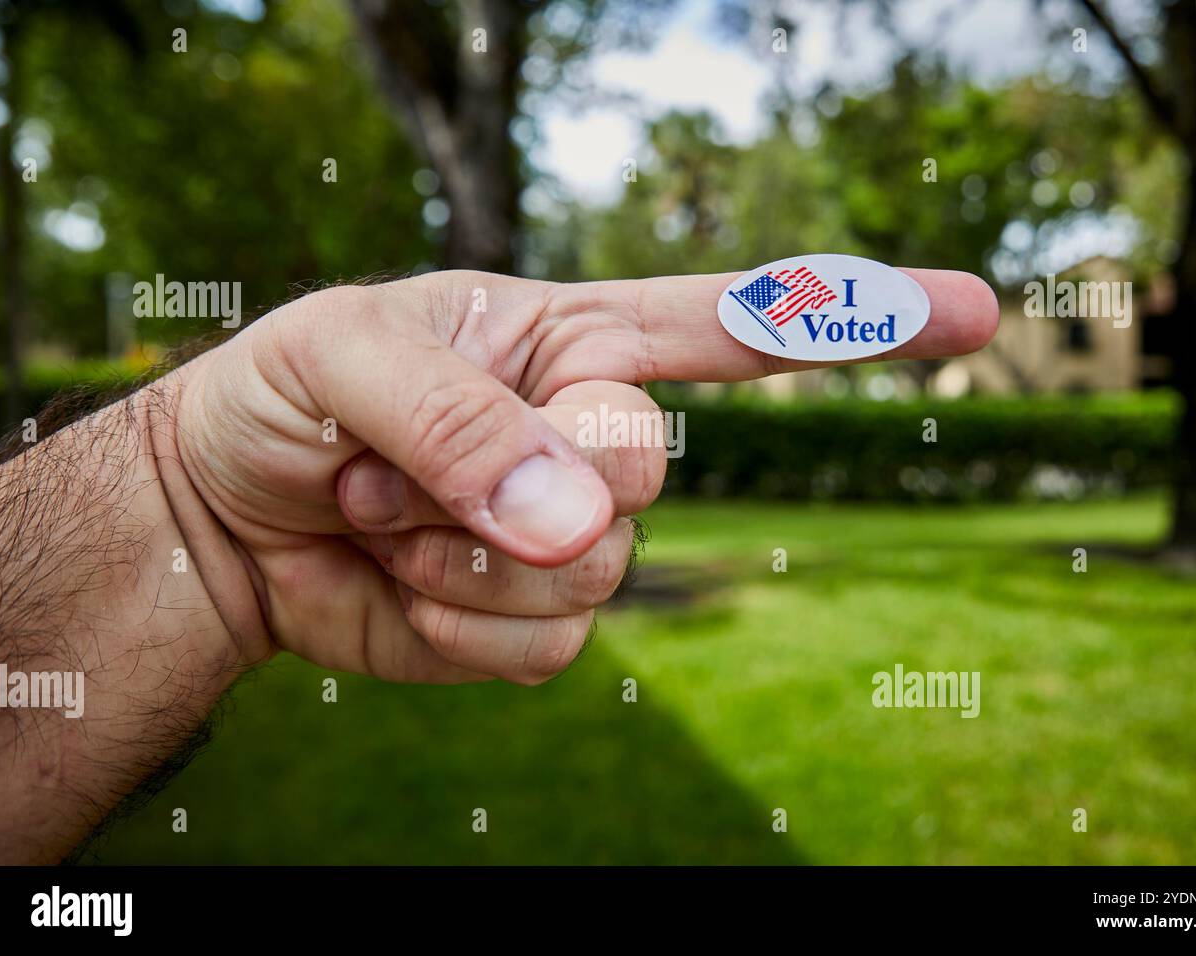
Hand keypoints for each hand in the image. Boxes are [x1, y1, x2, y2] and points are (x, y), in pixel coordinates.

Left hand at [167, 267, 997, 684]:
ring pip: (591, 573)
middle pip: (643, 468)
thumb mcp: (345, 361)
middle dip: (525, 476)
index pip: (732, 321)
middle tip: (406, 464)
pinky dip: (455, 624)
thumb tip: (585, 518)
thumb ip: (465, 423)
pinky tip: (396, 580)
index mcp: (568, 338)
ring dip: (461, 556)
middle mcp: (586, 434)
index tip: (975, 314)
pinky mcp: (527, 621)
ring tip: (382, 513)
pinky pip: (544, 646)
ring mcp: (566, 536)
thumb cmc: (283, 400)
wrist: (220, 519)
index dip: (854, 315)